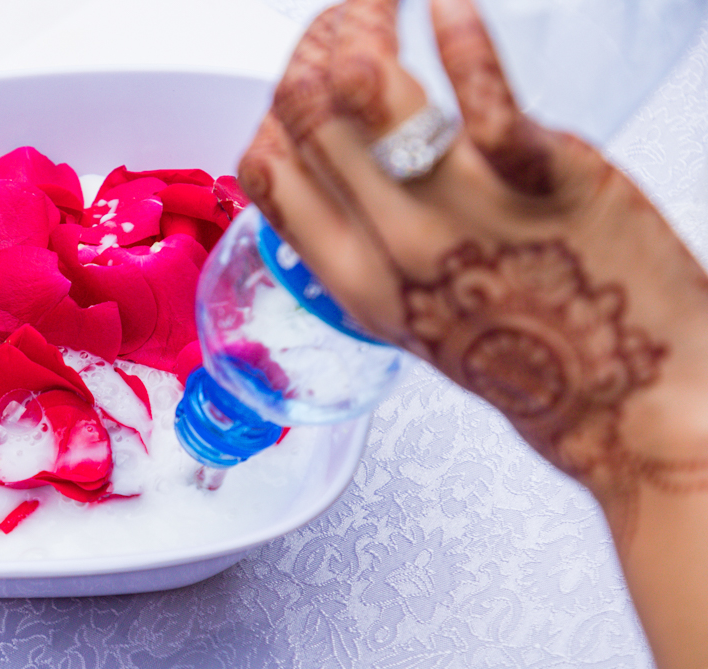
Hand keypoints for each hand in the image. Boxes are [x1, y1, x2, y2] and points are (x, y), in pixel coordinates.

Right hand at [239, 0, 707, 545]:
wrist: (629, 403)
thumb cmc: (534, 362)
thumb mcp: (419, 319)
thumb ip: (375, 251)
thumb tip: (354, 181)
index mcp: (358, 281)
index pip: (266, 171)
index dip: (273, 107)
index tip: (301, 77)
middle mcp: (394, 244)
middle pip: (308, 116)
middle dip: (314, 43)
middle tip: (347, 16)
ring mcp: (462, 213)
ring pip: (368, 94)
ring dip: (362, 25)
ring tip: (384, 1)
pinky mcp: (540, 182)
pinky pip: (482, 97)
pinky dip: (460, 39)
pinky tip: (447, 9)